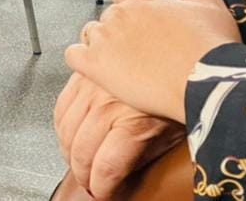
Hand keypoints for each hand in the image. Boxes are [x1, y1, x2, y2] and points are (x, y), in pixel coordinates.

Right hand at [55, 73, 184, 198]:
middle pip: (81, 152)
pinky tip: (71, 134)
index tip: (103, 194)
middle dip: (83, 175)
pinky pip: (61, 105)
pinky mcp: (84, 74)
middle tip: (90, 183)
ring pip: (65, 130)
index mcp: (133, 125)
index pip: (105, 169)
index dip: (101, 188)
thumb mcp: (172, 133)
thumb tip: (124, 177)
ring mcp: (93, 87)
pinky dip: (61, 125)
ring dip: (69, 153)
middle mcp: (108, 105)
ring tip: (79, 162)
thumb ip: (144, 156)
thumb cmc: (183, 93)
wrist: (184, 57)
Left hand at [65, 0, 240, 122]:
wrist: (205, 82)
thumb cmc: (212, 50)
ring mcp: (105, 38)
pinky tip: (97, 69)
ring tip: (122, 63)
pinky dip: (80, 60)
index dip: (130, 5)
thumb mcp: (213, 9)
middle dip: (120, 30)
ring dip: (101, 44)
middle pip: (108, 15)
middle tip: (138, 50)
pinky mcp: (94, 63)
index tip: (140, 21)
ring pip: (89, 33)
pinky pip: (72, 55)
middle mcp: (120, 13)